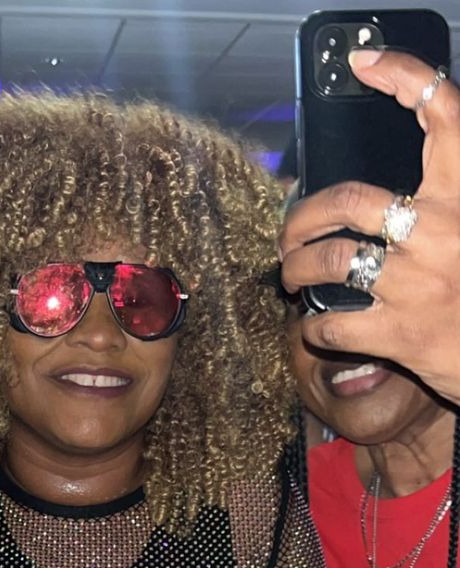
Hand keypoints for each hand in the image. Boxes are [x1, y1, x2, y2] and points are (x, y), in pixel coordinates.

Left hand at [279, 49, 459, 406]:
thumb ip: (447, 198)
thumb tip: (397, 194)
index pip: (441, 111)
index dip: (402, 75)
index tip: (365, 66)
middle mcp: (440, 228)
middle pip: (348, 199)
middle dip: (303, 217)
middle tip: (291, 232)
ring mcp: (417, 282)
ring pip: (330, 261)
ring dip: (297, 268)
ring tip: (292, 276)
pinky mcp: (401, 334)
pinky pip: (333, 325)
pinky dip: (315, 328)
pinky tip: (318, 328)